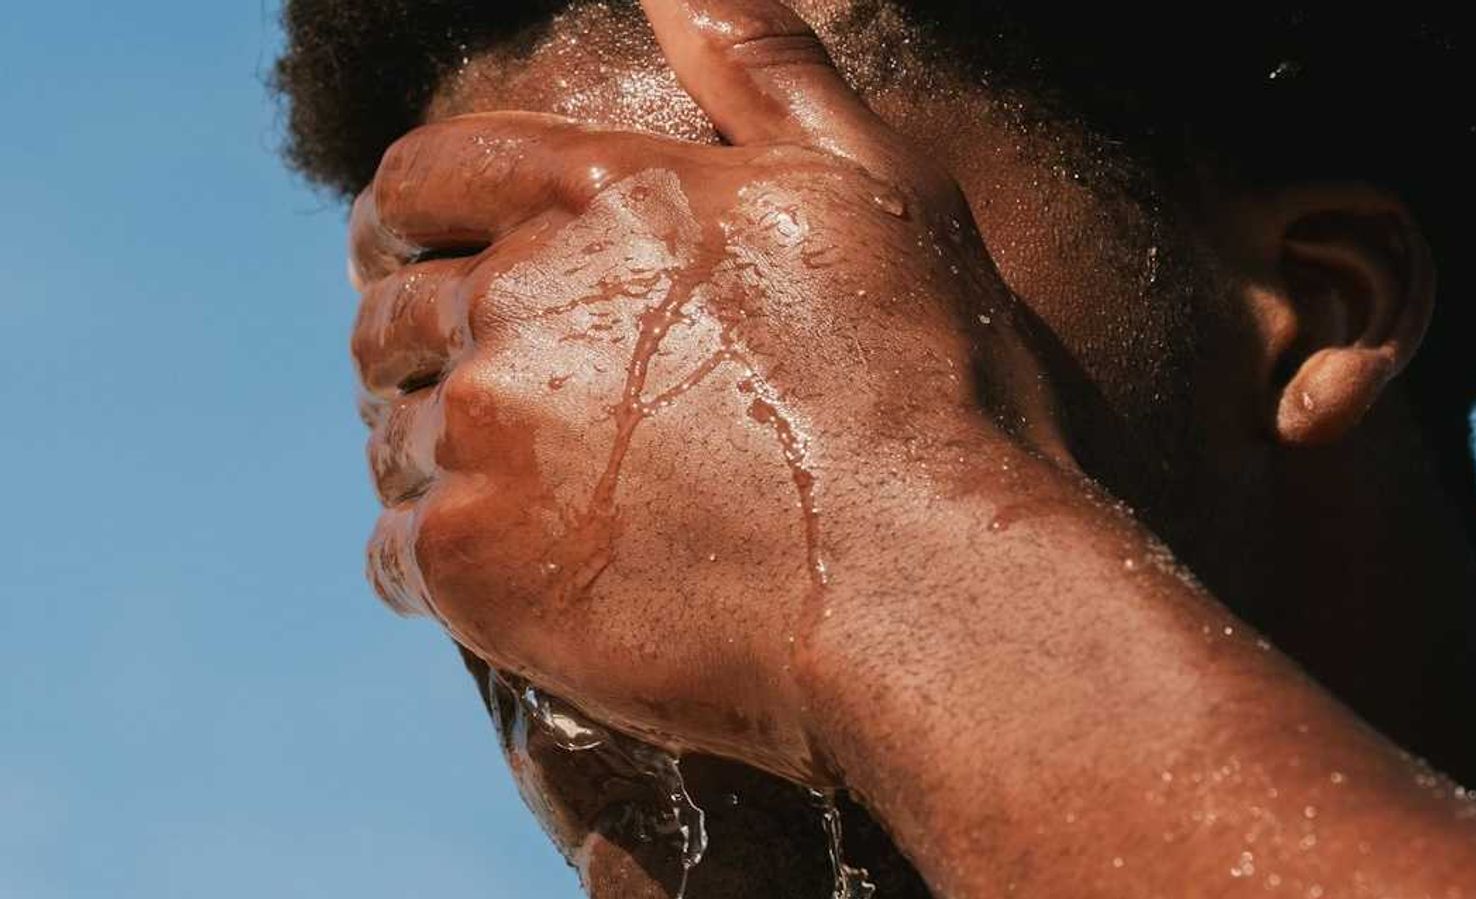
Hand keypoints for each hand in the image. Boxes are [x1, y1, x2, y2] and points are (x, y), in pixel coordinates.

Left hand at [350, 0, 1058, 781]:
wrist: (934, 588)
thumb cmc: (929, 385)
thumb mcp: (873, 183)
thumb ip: (762, 62)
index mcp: (601, 194)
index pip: (426, 176)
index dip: (409, 215)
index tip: (415, 253)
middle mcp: (517, 300)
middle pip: (395, 313)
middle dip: (422, 343)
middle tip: (486, 393)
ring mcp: (483, 433)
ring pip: (396, 437)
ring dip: (438, 455)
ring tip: (524, 493)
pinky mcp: (474, 564)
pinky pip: (394, 557)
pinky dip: (439, 561)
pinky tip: (511, 575)